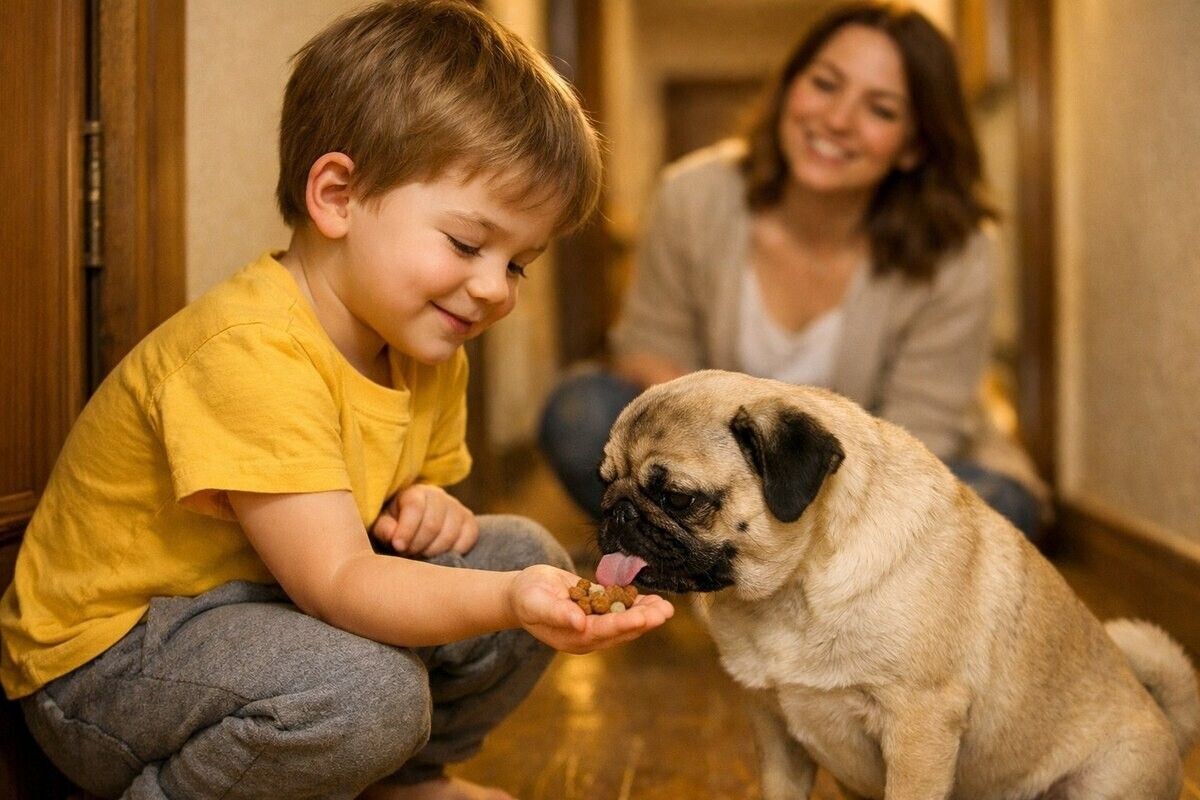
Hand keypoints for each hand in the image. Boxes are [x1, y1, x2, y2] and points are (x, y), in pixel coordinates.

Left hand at [371, 484, 477, 556]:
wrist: (416, 523)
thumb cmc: (395, 525)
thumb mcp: (383, 524)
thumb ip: (385, 529)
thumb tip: (395, 538)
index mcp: (415, 493)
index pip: (415, 508)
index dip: (406, 530)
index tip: (398, 547)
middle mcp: (439, 496)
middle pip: (433, 525)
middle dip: (418, 545)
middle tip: (408, 554)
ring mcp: (457, 508)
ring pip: (450, 535)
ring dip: (433, 551)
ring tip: (421, 555)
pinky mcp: (469, 522)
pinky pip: (467, 539)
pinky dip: (453, 552)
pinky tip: (439, 554)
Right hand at [507, 564, 674, 653]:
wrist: (521, 594)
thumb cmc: (526, 598)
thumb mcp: (535, 603)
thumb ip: (556, 613)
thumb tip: (579, 622)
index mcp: (574, 637)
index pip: (603, 632)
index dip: (624, 625)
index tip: (643, 618)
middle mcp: (587, 635)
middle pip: (620, 630)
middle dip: (644, 620)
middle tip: (665, 611)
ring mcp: (594, 624)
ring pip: (624, 621)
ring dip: (645, 614)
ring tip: (666, 606)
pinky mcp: (597, 611)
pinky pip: (620, 609)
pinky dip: (636, 604)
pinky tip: (652, 598)